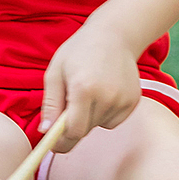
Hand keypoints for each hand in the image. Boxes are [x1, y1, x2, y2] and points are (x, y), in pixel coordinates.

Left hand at [41, 22, 140, 151]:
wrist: (115, 34)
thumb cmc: (79, 50)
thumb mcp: (56, 72)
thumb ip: (50, 104)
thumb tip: (45, 132)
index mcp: (83, 89)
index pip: (72, 132)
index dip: (60, 142)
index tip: (53, 145)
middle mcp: (106, 97)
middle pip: (84, 131)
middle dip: (72, 127)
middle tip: (68, 107)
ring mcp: (122, 100)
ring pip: (98, 126)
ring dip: (89, 118)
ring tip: (89, 91)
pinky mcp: (133, 101)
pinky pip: (113, 121)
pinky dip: (104, 114)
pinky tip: (103, 92)